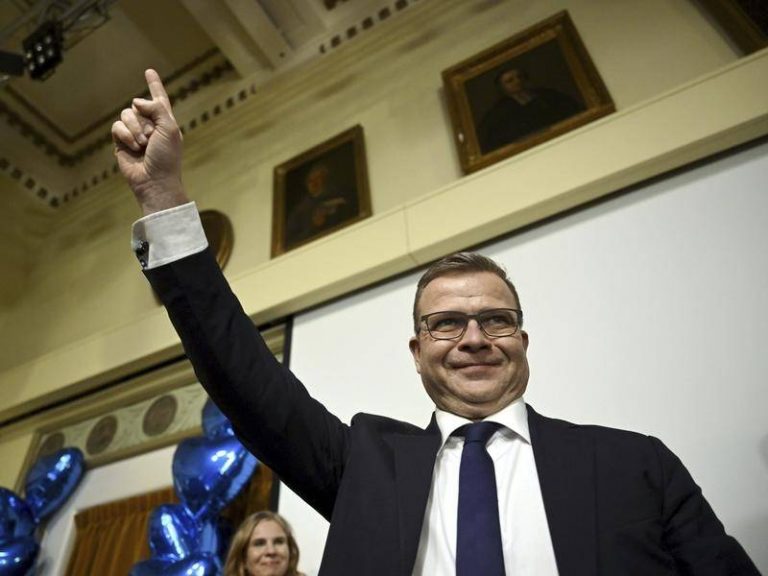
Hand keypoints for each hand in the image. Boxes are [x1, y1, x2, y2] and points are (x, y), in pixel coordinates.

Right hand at [111, 69, 188, 214]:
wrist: (154, 180)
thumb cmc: (167, 157)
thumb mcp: (169, 129)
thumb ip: (157, 108)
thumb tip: (136, 101)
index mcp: (165, 121)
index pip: (159, 99)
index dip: (154, 85)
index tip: (149, 71)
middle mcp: (150, 125)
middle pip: (138, 106)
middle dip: (144, 120)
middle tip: (151, 139)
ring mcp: (134, 133)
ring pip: (127, 114)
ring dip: (135, 129)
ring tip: (143, 145)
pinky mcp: (121, 141)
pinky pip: (117, 126)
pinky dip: (125, 135)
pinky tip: (133, 147)